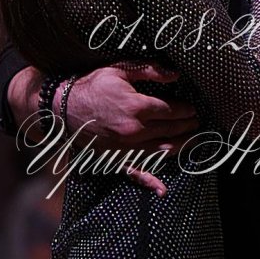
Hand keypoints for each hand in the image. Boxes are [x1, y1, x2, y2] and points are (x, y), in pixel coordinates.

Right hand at [55, 63, 199, 197]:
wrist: (62, 107)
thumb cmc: (92, 85)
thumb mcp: (120, 69)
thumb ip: (150, 70)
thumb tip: (176, 74)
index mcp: (136, 107)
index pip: (170, 110)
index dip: (185, 110)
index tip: (194, 109)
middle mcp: (134, 130)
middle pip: (169, 130)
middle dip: (186, 126)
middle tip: (197, 123)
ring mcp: (125, 147)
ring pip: (160, 150)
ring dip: (179, 146)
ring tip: (192, 141)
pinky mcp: (114, 158)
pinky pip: (134, 172)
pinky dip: (149, 181)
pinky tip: (162, 189)